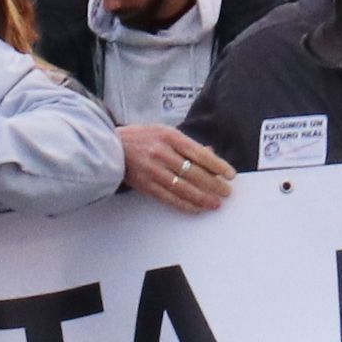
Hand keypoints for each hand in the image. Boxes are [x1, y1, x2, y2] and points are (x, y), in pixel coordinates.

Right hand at [119, 122, 234, 213]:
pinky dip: (185, 204)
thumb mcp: (165, 132)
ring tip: (215, 203)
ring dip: (202, 197)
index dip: (217, 165)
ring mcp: (153, 170)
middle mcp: (162, 153)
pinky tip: (197, 208)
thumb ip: (187, 144)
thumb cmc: (141, 138)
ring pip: (183, 187)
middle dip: (213, 184)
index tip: (230, 175)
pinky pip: (169, 198)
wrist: (111, 147)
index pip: (199, 153)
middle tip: (227, 192)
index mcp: (170, 136)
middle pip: (194, 172)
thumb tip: (211, 152)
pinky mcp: (146, 185)